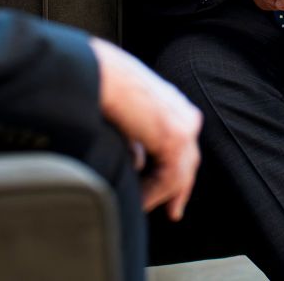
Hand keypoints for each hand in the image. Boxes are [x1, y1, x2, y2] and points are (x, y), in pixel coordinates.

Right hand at [89, 37, 201, 220]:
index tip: (164, 191)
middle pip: (188, 160)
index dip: (175, 171)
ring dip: (161, 193)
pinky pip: (169, 177)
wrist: (95, 72)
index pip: (182, 144)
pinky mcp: (174, 138)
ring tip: (144, 208)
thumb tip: (139, 164)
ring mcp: (182, 125)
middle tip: (173, 211)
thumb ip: (136, 140)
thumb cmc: (100, 84)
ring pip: (180, 172)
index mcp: (172, 102)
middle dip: (179, 188)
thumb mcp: (124, 116)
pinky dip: (154, 193)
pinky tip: (140, 202)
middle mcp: (183, 112)